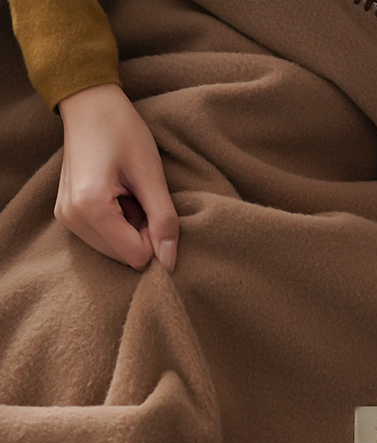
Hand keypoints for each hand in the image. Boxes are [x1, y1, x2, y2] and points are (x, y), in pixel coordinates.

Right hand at [56, 84, 177, 271]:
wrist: (89, 104)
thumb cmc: (122, 131)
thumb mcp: (152, 176)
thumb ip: (164, 221)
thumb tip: (170, 264)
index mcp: (91, 208)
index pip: (137, 256)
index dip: (155, 236)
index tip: (152, 204)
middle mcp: (72, 218)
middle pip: (125, 257)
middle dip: (142, 233)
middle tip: (139, 196)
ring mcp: (66, 218)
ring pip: (116, 250)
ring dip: (131, 228)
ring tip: (127, 192)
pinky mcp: (67, 215)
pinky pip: (104, 238)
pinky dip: (118, 223)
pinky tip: (117, 195)